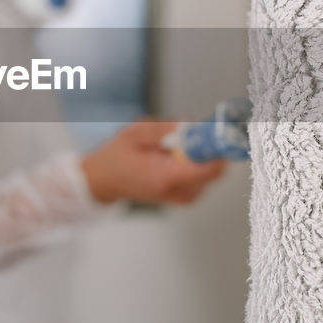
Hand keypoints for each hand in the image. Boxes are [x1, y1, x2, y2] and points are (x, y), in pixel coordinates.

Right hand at [80, 119, 226, 205]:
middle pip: (214, 173)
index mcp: (164, 176)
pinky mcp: (182, 198)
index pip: (207, 169)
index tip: (216, 132)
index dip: (217, 149)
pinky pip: (203, 182)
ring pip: (211, 177)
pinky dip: (200, 167)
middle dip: (212, 151)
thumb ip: (163, 128)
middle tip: (200, 133)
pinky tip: (183, 157)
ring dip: (205, 158)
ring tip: (184, 145)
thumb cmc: (118, 156)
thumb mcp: (135, 133)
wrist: (105, 180)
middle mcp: (175, 191)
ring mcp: (180, 197)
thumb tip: (191, 124)